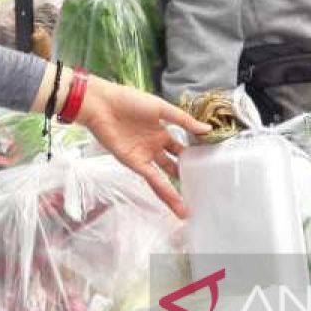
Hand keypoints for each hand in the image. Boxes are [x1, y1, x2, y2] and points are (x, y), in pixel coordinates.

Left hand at [74, 77, 211, 217]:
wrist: (102, 105)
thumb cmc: (129, 100)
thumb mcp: (161, 108)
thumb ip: (183, 121)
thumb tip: (207, 130)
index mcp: (161, 132)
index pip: (180, 149)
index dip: (192, 158)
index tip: (208, 168)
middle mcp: (153, 147)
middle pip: (172, 167)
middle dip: (184, 179)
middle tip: (201, 193)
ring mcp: (144, 156)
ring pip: (163, 178)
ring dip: (174, 194)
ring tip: (187, 210)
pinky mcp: (134, 163)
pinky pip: (152, 179)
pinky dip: (164, 190)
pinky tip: (175, 201)